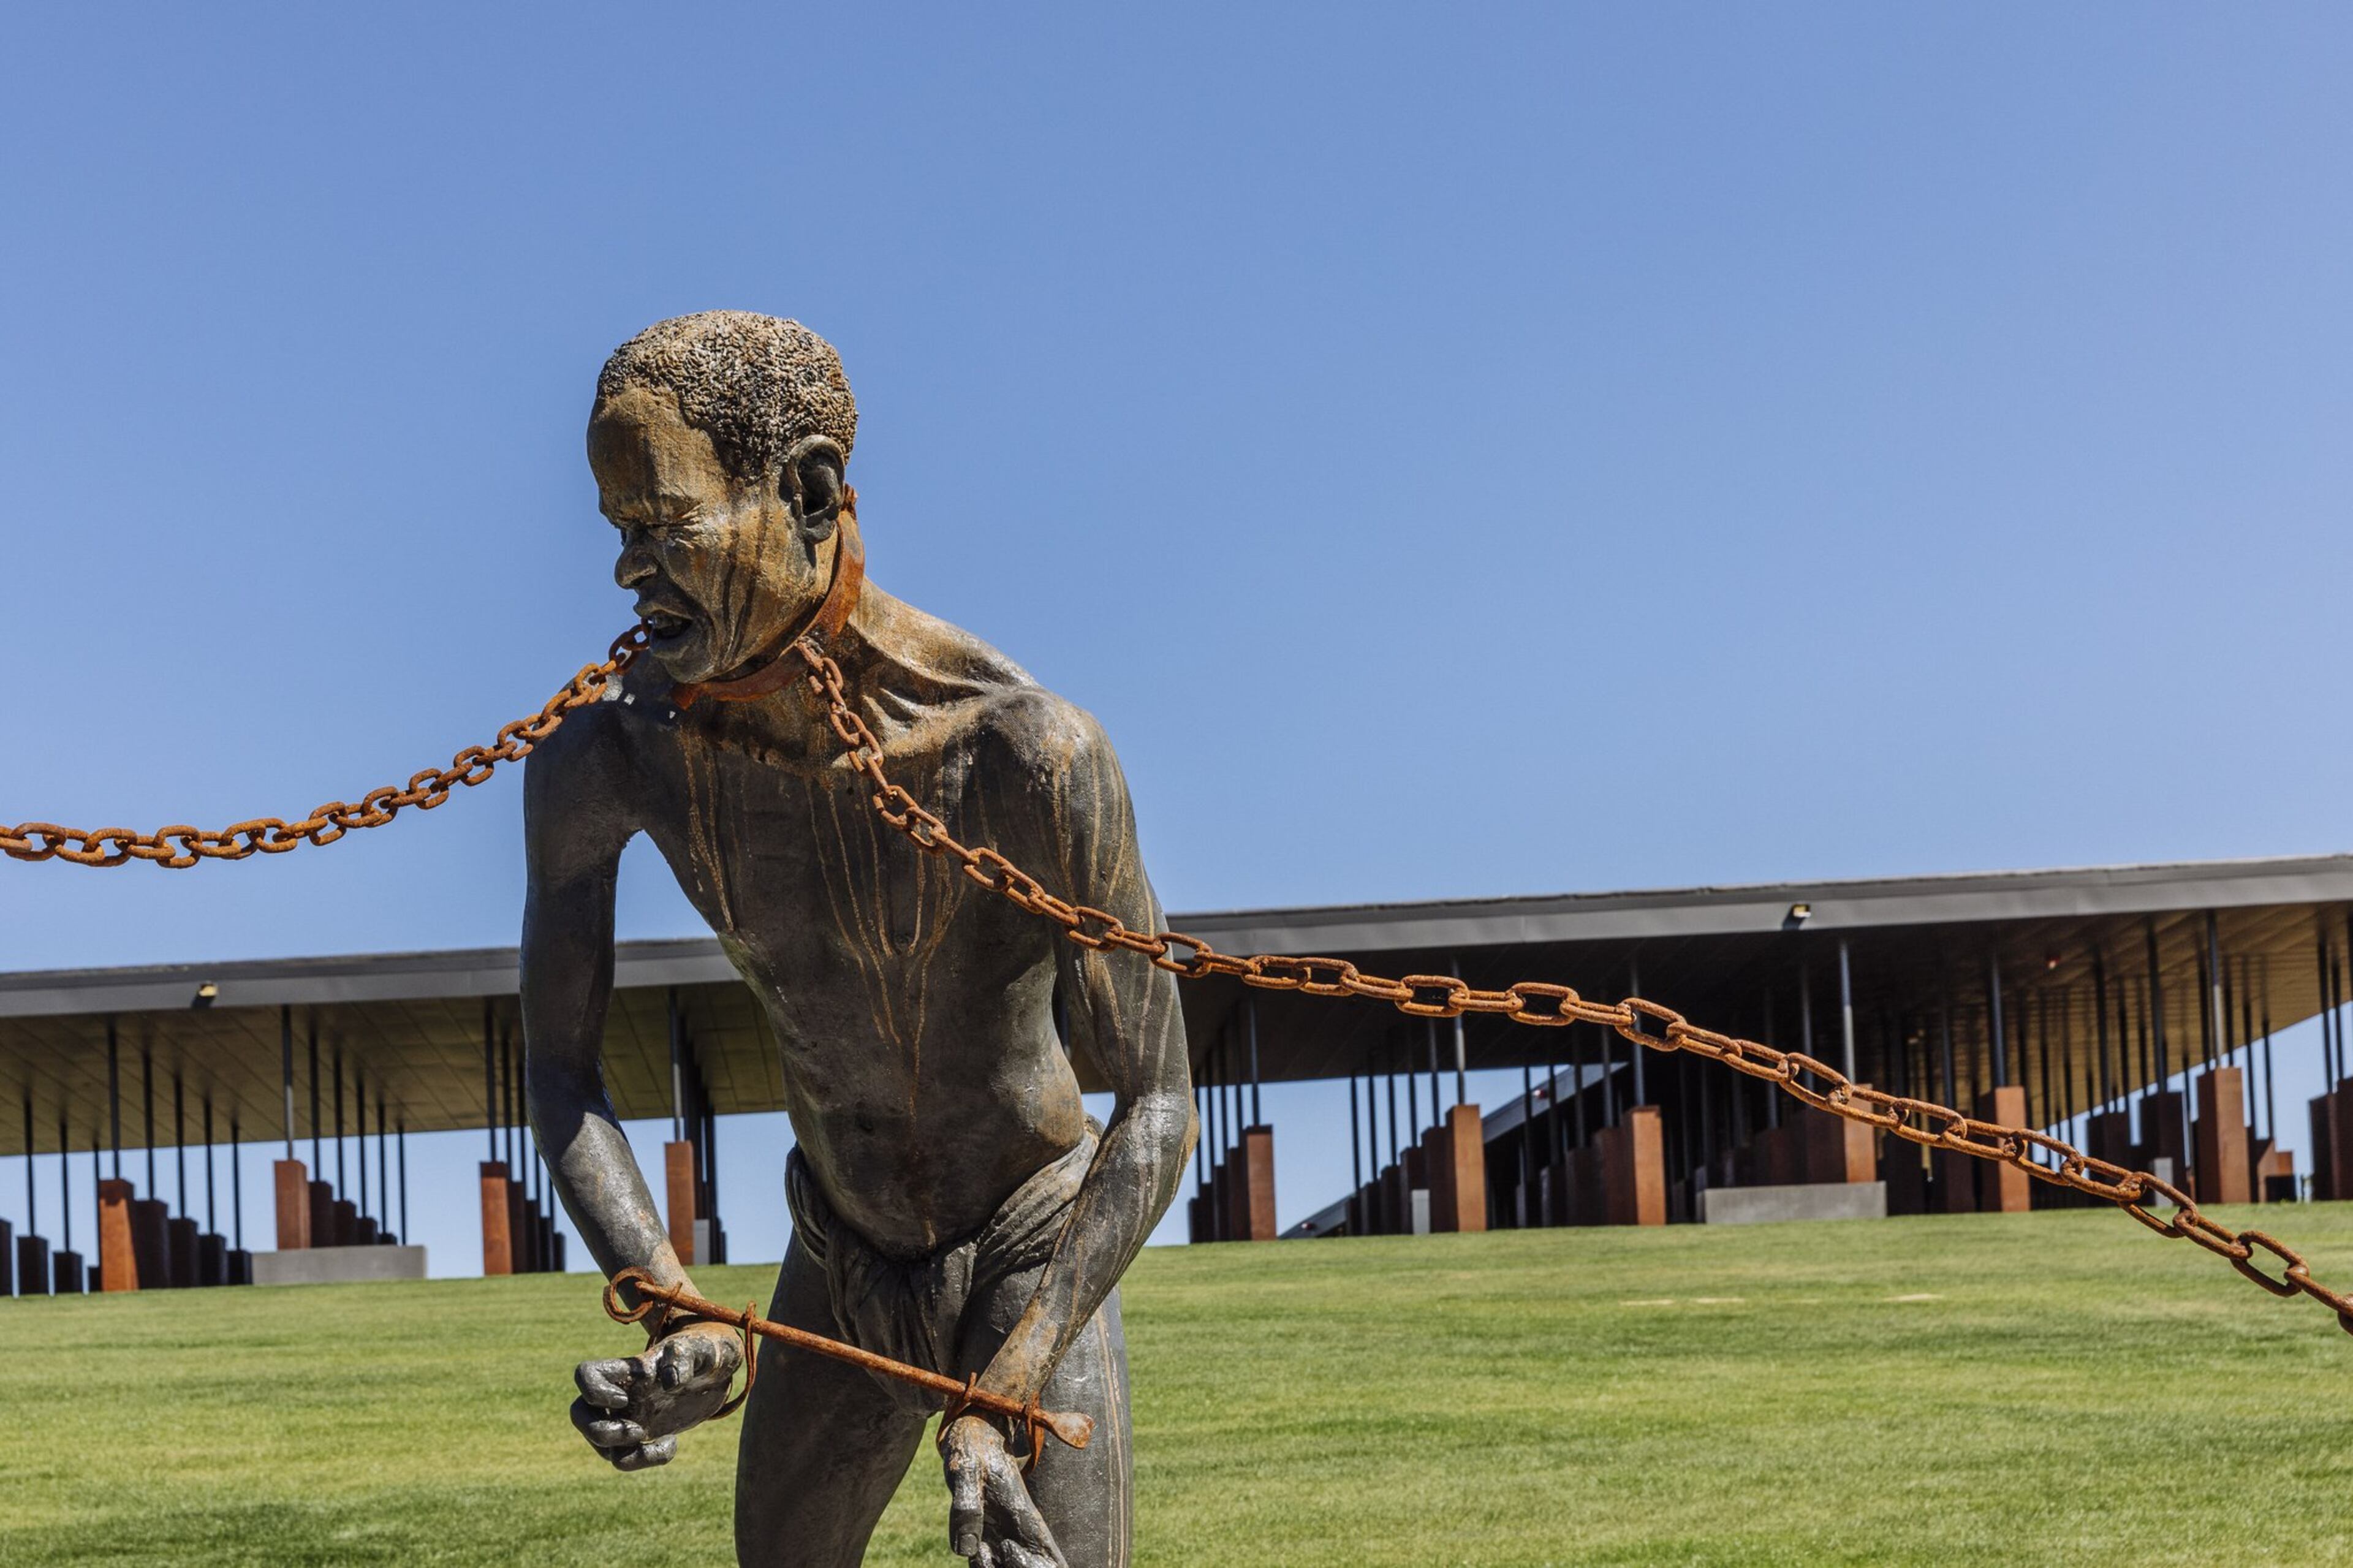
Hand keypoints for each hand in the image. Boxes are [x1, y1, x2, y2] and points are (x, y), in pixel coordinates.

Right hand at [572, 1322, 742, 1470]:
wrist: (716, 1371)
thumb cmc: (704, 1351)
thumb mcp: (700, 1349)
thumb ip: (684, 1357)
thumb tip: (669, 1381)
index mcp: (628, 1369)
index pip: (585, 1374)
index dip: (593, 1392)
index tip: (625, 1399)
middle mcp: (621, 1394)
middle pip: (579, 1415)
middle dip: (599, 1432)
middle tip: (638, 1430)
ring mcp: (629, 1416)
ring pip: (602, 1446)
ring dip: (627, 1455)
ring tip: (665, 1439)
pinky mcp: (644, 1434)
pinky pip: (627, 1458)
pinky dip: (647, 1459)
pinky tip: (672, 1443)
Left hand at [940, 1413, 1066, 1567]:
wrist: (970, 1428)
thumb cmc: (971, 1445)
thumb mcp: (966, 1469)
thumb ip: (966, 1507)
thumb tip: (966, 1549)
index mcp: (1020, 1512)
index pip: (1044, 1549)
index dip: (1045, 1566)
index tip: (1037, 1562)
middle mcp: (1015, 1525)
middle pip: (1033, 1561)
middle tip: (1005, 1557)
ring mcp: (999, 1528)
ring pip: (1008, 1564)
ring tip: (985, 1556)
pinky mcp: (982, 1528)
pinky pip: (988, 1558)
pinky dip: (986, 1565)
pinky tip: (980, 1555)